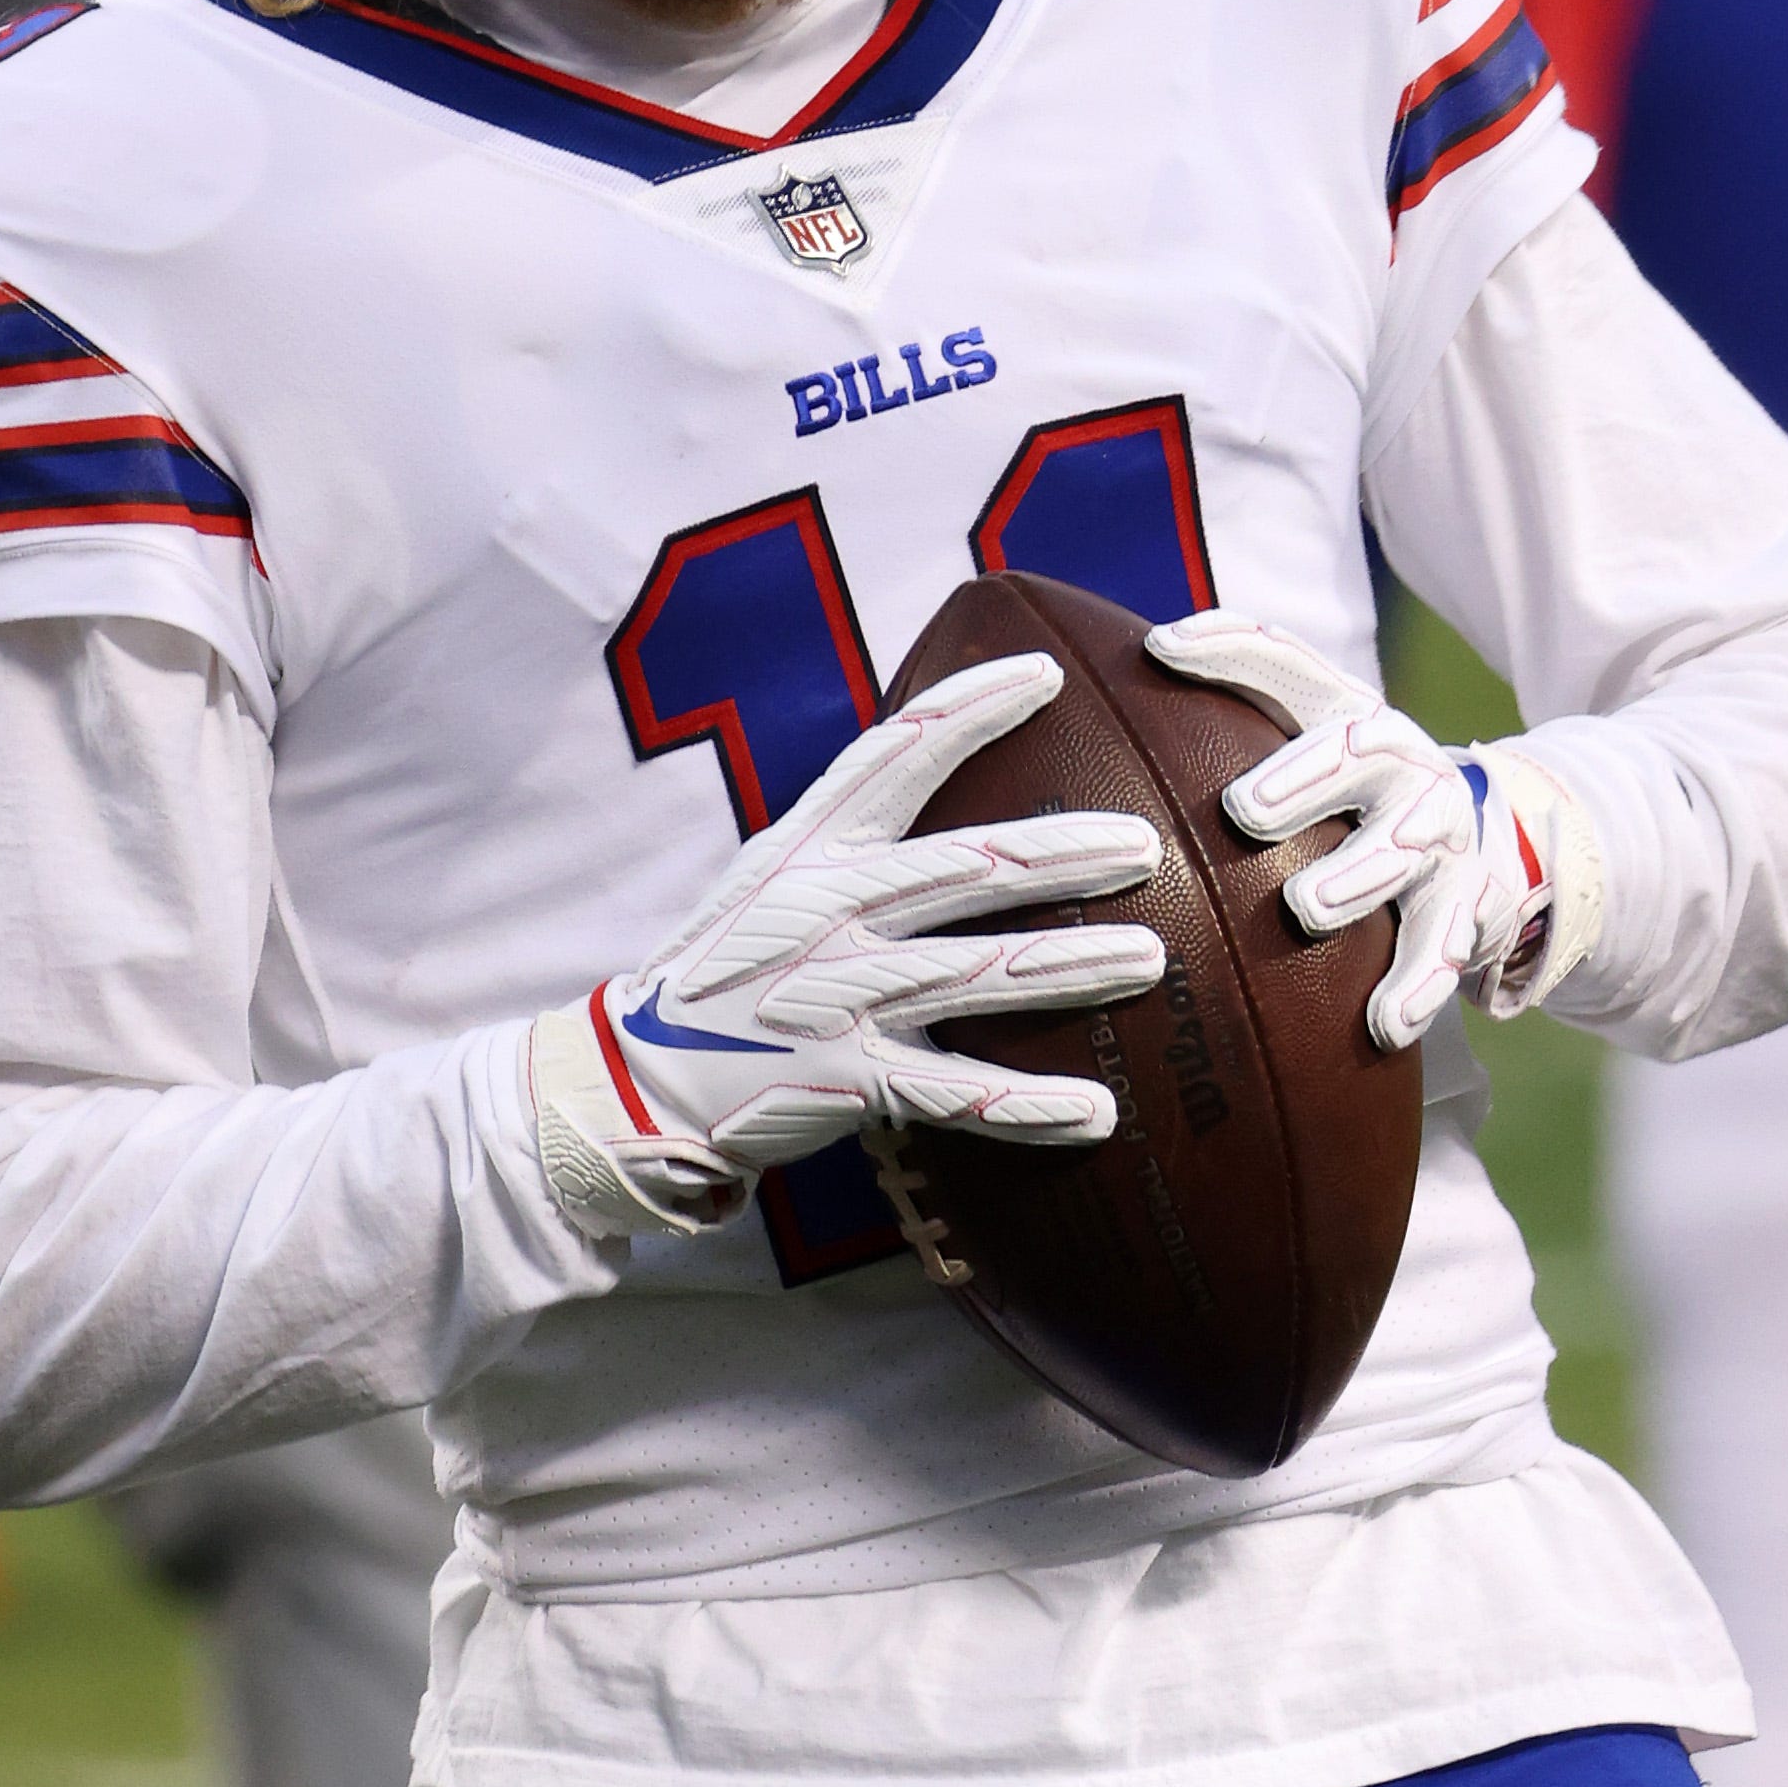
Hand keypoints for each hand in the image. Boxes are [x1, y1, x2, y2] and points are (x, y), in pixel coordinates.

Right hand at [531, 654, 1166, 1233]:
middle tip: (1141, 845)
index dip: (970, 709)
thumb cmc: (731, 963)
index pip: (894, 754)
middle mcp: (827, 911)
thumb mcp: (774, 875)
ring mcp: (837, 996)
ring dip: (1068, 968)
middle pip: (965, 869)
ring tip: (1147, 959)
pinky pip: (956, 1093)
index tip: (1044, 675)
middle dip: (1061, 855)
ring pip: (977, 975)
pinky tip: (1097, 1111)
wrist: (640, 1076)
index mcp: (811, 847)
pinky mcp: (847, 1081)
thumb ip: (853, 830)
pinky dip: (1028, 1106)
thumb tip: (946, 761)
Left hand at [1145, 611, 1596, 1051]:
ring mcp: (1439, 837)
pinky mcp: (1469, 907)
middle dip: (1304, 776)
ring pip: (1403, 851)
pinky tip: (1383, 1023)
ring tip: (1308, 906)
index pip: (1290, 665)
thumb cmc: (1357, 795)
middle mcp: (1402, 765)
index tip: (1161, 650)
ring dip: (1356, 877)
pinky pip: (1445, 949)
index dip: (1230, 648)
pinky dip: (1417, 986)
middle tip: (1245, 808)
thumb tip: (1133, 664)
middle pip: (1359, 752)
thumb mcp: (1311, 742)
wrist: (1485, 847)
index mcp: (1351, 716)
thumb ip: (1234, 707)